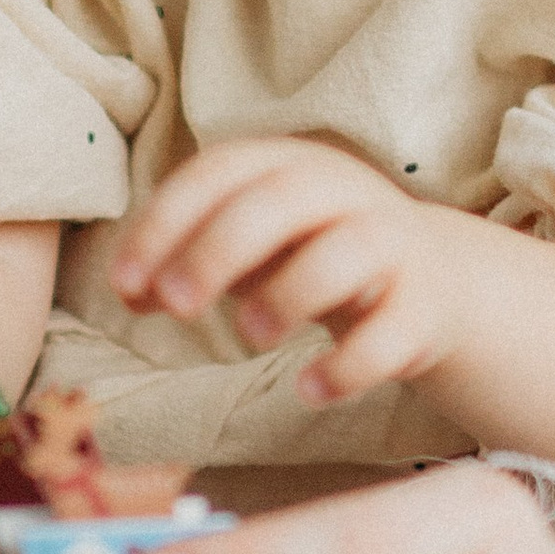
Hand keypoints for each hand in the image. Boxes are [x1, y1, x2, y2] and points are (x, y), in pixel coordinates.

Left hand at [109, 137, 479, 406]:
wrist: (431, 280)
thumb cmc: (313, 256)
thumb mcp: (250, 248)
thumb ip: (187, 261)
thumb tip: (131, 292)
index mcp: (288, 164)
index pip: (219, 172)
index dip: (164, 222)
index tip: (123, 284)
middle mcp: (343, 191)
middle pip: (280, 199)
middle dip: (218, 249)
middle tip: (176, 306)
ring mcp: (390, 244)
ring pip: (348, 251)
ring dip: (289, 293)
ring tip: (250, 335)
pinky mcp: (423, 305)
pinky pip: (392, 330)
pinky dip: (350, 363)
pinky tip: (309, 389)